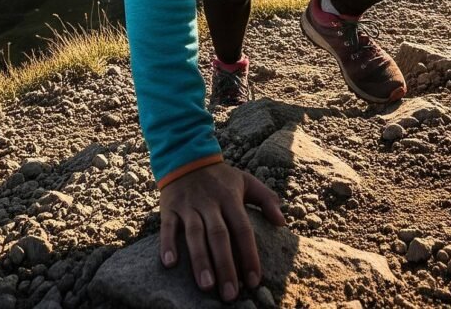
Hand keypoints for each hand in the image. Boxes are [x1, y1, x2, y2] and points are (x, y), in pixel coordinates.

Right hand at [159, 161, 286, 301]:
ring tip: (206, 286)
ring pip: (194, 234)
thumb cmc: (220, 176)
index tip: (254, 281)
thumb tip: (283, 223)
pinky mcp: (170, 208)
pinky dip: (168, 244)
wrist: (186, 156)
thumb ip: (266, 199)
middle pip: (219, 236)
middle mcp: (210, 203)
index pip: (242, 229)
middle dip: (225, 266)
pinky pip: (167, 227)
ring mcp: (189, 206)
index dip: (249, 254)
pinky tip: (170, 264)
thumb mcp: (246, 181)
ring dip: (200, 260)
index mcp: (230, 198)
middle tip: (230, 294)